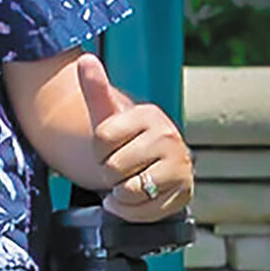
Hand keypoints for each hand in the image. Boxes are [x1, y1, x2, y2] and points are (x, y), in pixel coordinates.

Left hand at [78, 54, 193, 222]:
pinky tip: (134, 198)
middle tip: (121, 164)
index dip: (97, 148)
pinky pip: (144, 211)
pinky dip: (131, 210)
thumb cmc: (126, 138)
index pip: (101, 137)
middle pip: (113, 167)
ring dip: (120, 192)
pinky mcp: (184, 193)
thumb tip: (85, 59)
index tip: (108, 146)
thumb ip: (95, 87)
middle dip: (109, 171)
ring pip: (129, 190)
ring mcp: (180, 166)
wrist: (152, 163)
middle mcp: (169, 138)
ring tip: (129, 179)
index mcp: (148, 115)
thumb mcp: (107, 113)